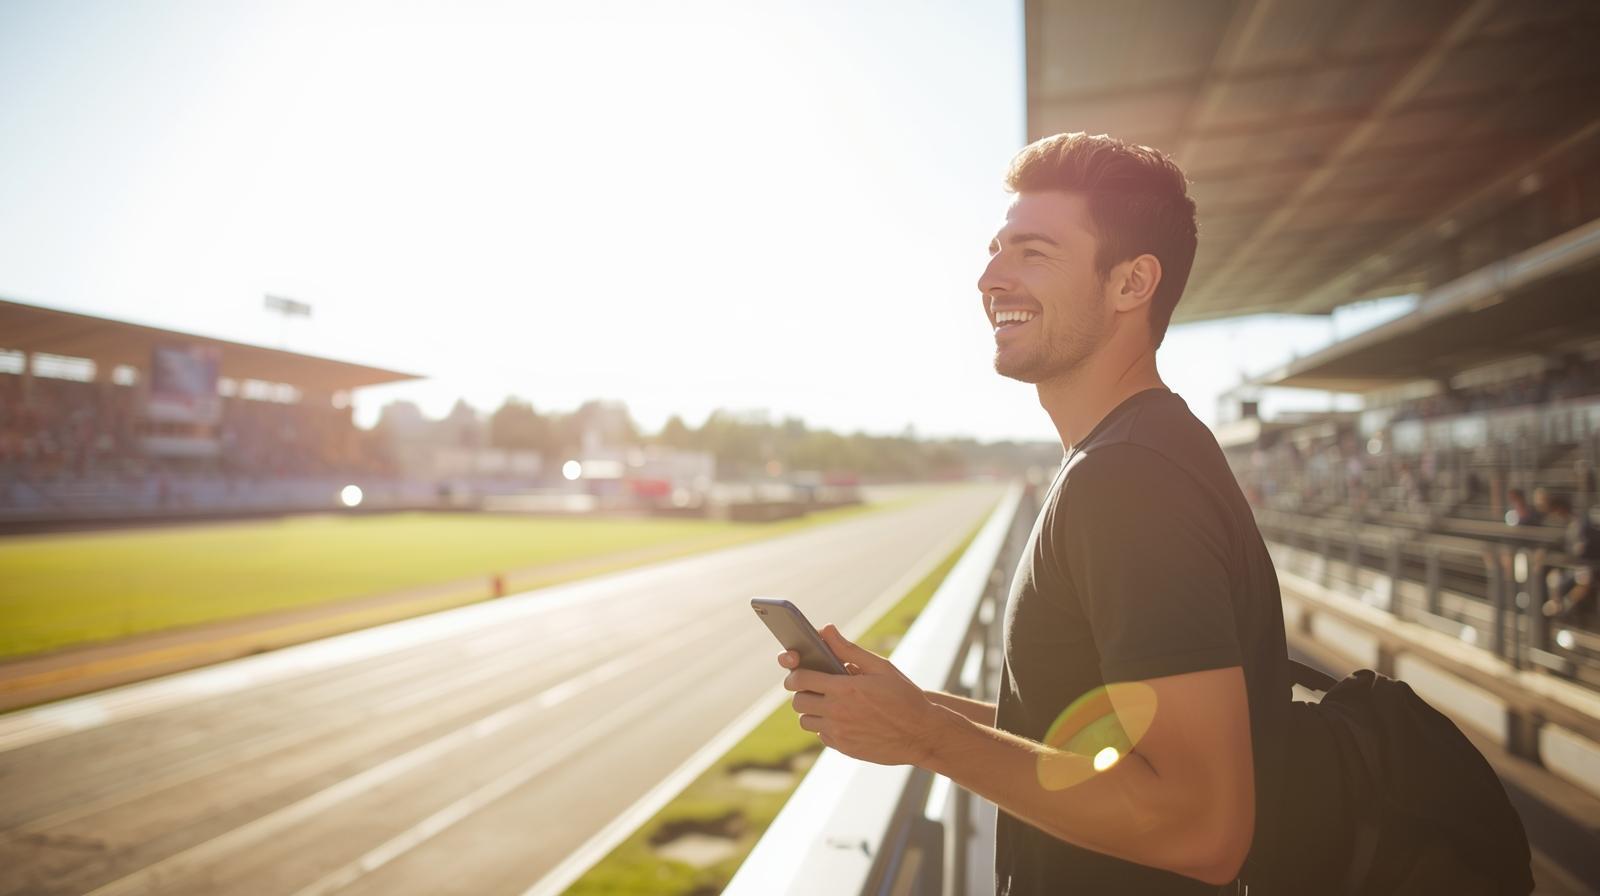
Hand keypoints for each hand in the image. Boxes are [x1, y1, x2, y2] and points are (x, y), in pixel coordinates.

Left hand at [776, 624, 948, 766]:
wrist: (922, 734)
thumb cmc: (903, 696)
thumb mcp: (880, 667)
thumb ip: (848, 649)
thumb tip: (825, 630)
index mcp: (845, 688)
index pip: (800, 679)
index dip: (793, 674)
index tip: (796, 672)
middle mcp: (838, 712)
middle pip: (798, 702)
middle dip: (802, 692)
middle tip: (815, 687)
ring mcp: (840, 733)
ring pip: (806, 721)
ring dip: (812, 711)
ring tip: (830, 702)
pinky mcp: (844, 748)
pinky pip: (822, 735)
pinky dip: (826, 726)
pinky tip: (844, 718)